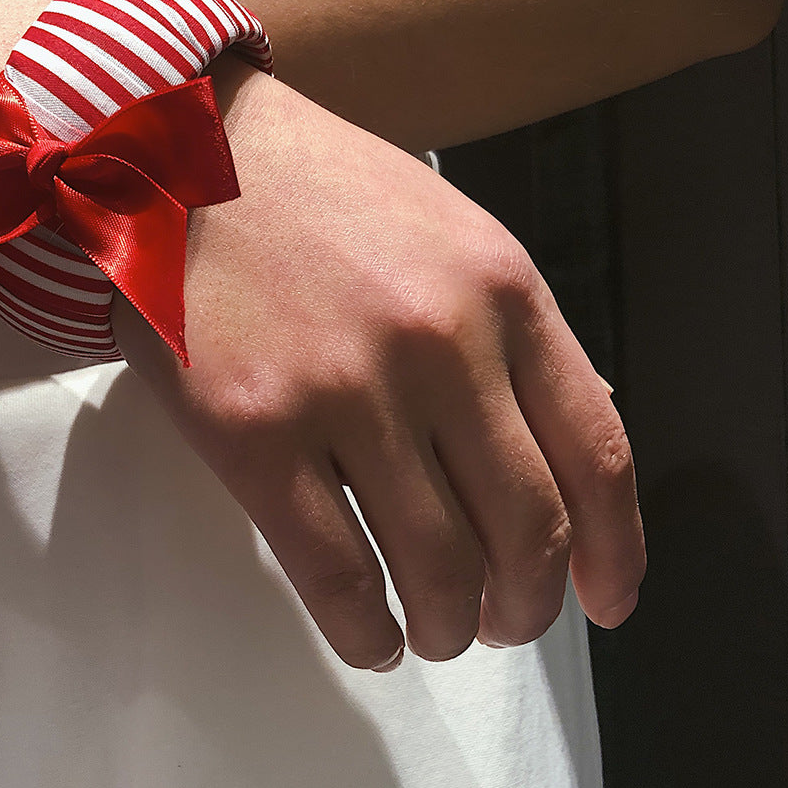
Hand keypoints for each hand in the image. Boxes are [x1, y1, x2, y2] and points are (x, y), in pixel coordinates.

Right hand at [113, 64, 644, 668]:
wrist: (173, 151)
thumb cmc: (311, 193)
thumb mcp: (447, 232)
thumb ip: (513, 333)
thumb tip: (563, 445)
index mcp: (501, 292)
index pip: (597, 454)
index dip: (614, 551)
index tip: (605, 600)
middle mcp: (438, 346)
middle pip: (527, 530)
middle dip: (527, 605)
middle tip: (504, 623)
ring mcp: (345, 392)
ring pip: (438, 568)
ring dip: (450, 628)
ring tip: (436, 632)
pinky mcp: (254, 432)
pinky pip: (335, 573)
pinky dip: (367, 632)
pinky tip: (372, 637)